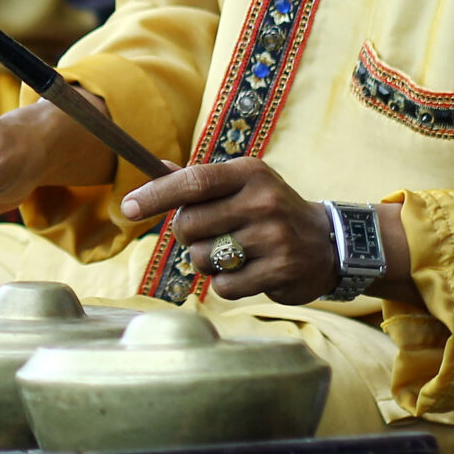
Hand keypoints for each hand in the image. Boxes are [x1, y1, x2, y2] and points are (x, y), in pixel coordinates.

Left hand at [117, 159, 342, 304]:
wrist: (327, 243)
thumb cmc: (269, 211)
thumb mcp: (241, 185)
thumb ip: (198, 181)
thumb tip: (154, 167)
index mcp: (248, 173)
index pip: (192, 181)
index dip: (155, 195)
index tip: (126, 208)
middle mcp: (262, 200)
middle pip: (189, 225)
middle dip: (186, 236)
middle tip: (208, 235)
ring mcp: (273, 236)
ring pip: (203, 258)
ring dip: (206, 262)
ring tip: (233, 253)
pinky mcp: (281, 270)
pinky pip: (223, 285)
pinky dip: (225, 283)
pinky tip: (248, 272)